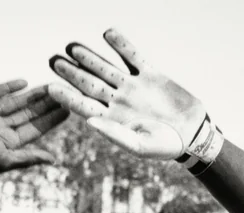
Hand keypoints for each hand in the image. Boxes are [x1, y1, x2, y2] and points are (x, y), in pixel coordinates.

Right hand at [0, 81, 67, 172]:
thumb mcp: (3, 159)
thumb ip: (28, 158)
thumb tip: (53, 160)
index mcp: (8, 142)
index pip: (36, 128)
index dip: (53, 119)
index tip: (69, 109)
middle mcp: (0, 127)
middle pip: (29, 113)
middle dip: (46, 104)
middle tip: (64, 92)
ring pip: (15, 102)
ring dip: (32, 95)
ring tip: (49, 86)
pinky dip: (8, 87)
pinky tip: (23, 82)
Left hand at [47, 29, 206, 159]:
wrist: (192, 134)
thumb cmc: (164, 146)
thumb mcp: (139, 146)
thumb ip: (115, 134)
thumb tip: (90, 122)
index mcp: (111, 119)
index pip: (83, 106)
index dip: (66, 97)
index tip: (50, 88)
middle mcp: (118, 101)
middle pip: (89, 83)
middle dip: (71, 72)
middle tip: (53, 61)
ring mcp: (133, 86)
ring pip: (106, 68)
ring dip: (89, 57)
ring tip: (71, 47)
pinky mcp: (150, 75)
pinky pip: (133, 57)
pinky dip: (122, 45)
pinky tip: (108, 34)